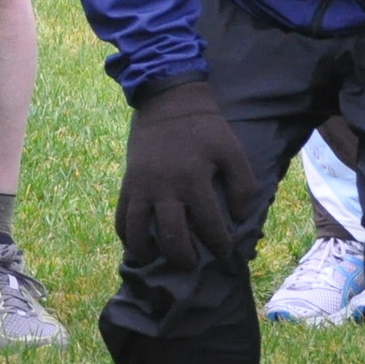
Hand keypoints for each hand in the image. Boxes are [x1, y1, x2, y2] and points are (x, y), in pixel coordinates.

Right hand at [116, 79, 260, 269]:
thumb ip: (243, 185)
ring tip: (159, 259)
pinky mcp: (128, 182)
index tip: (223, 250)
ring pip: (139, 233)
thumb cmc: (205, 128)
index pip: (209, 226)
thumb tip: (237, 217)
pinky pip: (121, 217)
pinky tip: (137, 245)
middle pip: (172, 238)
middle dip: (185, 258)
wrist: (168, 101)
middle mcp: (165, 188)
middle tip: (192, 262)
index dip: (219, 244)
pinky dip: (127, 236)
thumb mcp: (232, 150)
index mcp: (194, 179)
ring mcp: (142, 186)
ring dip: (149, 253)